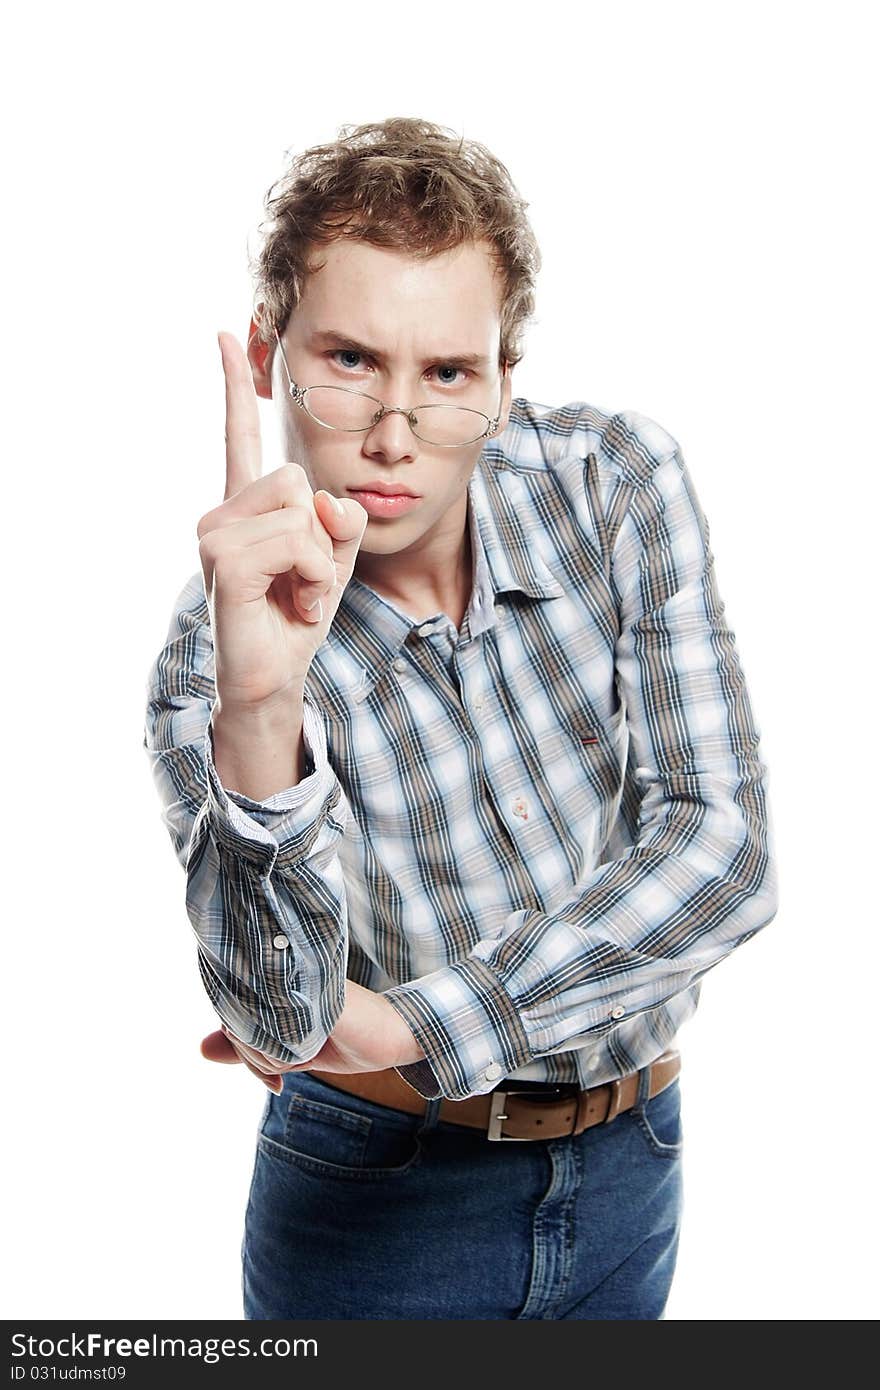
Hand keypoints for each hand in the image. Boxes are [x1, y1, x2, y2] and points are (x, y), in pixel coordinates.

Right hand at [196, 332, 368, 710]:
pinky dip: (311, 577)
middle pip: (297, 477)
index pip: (239, 436)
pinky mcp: (222, 562)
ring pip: (300, 511)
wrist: (273, 676)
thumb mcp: (334, 561)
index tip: (224, 336)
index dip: (235, 387)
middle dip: (321, 533)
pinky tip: (292, 604)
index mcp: (246, 507)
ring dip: (319, 562)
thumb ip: (342, 521)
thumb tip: (331, 504)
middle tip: (304, 579)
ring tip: (296, 594)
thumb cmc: (296, 619)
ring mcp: (215, 535)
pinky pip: (294, 542)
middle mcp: (222, 513)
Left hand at [200, 981, 425, 1091]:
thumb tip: (201, 1047)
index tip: (269, 1075)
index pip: (233, 1007)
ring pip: (252, 1027)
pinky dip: (278, 1054)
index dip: (240, 1046)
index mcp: (279, 980)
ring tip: (287, 1072)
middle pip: (236, 1017)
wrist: (399, 1037)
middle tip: (276, 1080)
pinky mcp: (319, 998)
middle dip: (250, 1058)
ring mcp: (301, 983)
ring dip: (264, 1060)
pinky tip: (299, 1062)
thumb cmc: (350, 1038)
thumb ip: (250, 1045)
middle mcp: (285, 975)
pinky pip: (276, 1033)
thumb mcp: (292, 1048)